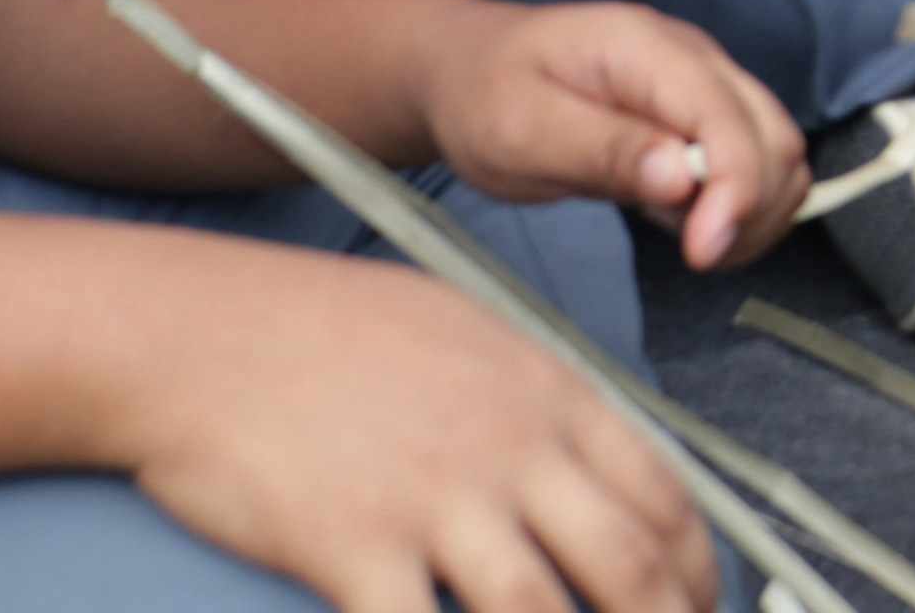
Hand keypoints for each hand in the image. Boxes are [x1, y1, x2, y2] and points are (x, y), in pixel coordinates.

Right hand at [121, 250, 717, 612]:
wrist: (208, 333)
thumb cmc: (331, 330)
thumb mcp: (472, 335)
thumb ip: (541, 403)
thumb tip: (594, 460)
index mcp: (551, 397)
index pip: (665, 498)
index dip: (698, 572)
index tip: (706, 610)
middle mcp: (512, 449)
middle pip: (629, 566)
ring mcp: (437, 499)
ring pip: (542, 612)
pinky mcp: (357, 547)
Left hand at [410, 0, 808, 272]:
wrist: (470, 68)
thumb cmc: (486, 96)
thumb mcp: (521, 132)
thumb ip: (603, 151)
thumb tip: (681, 179)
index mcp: (644, 48)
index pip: (726, 118)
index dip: (734, 189)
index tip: (702, 252)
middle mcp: (693, 57)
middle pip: (774, 136)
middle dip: (751, 208)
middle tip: (693, 254)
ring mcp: (706, 82)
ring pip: (779, 152)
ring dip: (756, 210)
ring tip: (689, 238)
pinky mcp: (708, 111)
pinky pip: (759, 160)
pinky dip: (745, 203)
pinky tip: (689, 219)